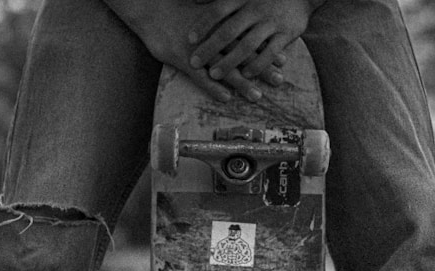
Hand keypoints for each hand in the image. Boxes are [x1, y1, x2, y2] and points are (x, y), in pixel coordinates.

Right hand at [106, 0, 282, 101]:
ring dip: (242, 83)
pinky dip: (212, 87)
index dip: (266, 50)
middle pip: (243, 55)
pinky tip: (225, 98)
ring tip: (257, 96)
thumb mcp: (206, 11)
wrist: (150, 8)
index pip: (249, 39)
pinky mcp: (181, 58)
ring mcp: (198, 49)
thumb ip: (225, 20)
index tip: (284, 60)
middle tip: (279, 80)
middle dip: (262, 68)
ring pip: (224, 68)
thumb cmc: (178, 10)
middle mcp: (213, 37)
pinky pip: (199, 76)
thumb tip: (244, 25)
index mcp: (222, 25)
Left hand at [188, 0, 314, 80]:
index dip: (203, 24)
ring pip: (247, 45)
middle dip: (209, 48)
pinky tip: (246, 75)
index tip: (189, 39)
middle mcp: (256, 8)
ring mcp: (272, 21)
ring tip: (214, 74)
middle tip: (193, 62)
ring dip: (229, 62)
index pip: (218, 10)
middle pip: (228, 31)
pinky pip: (270, 52)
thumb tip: (194, 1)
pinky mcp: (287, 33)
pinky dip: (258, 64)